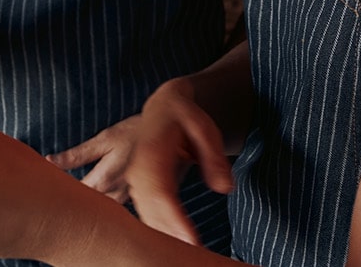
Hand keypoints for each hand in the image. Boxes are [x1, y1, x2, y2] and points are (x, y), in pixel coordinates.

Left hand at [47, 115, 143, 202]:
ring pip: (103, 208)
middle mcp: (116, 195)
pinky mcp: (140, 199)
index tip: (51, 184)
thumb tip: (49, 161)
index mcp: (103, 180)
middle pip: (88, 204)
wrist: (171, 134)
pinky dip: (108, 200)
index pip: (74, 195)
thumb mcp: (104, 139)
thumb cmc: (134, 131)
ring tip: (85, 188)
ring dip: (93, 201)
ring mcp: (130, 199)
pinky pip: (118, 206)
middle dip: (75, 198)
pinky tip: (105, 190)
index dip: (61, 190)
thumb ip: (76, 154)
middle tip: (61, 189)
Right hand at [126, 78, 233, 244]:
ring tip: (189, 254)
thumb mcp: (205, 129)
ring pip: (146, 218)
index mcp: (151, 153)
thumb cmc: (185, 117)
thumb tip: (226, 188)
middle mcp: (137, 171)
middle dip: (171, 237)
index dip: (175, 220)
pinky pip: (147, 217)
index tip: (192, 241)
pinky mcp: (138, 191)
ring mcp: (135, 182)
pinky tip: (178, 246)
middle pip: (150, 212)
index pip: (161, 193)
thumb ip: (215, 158)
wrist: (162, 108)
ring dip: (164, 238)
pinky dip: (160, 233)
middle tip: (195, 255)